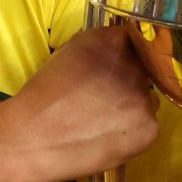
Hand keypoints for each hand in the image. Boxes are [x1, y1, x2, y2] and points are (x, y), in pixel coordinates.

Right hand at [7, 26, 159, 181]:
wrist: (32, 138)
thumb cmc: (42, 97)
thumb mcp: (68, 54)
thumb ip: (98, 48)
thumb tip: (115, 50)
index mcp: (112, 42)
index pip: (135, 42)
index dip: (125, 58)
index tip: (114, 72)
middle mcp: (134, 65)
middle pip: (143, 72)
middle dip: (128, 84)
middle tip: (103, 102)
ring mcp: (144, 97)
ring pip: (148, 100)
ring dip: (133, 108)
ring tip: (102, 123)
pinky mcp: (149, 128)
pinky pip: (147, 127)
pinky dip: (132, 134)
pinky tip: (108, 139)